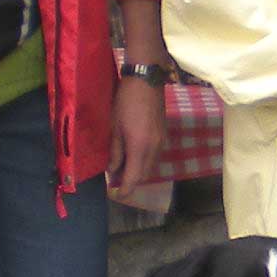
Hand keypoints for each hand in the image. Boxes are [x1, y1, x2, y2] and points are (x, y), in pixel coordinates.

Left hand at [107, 75, 164, 200]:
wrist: (146, 81)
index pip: (134, 177)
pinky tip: (134, 156)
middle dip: (131, 182)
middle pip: (144, 175)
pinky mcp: (164, 136)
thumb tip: (112, 170)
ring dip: (138, 172)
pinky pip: (155, 157)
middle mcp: (154, 149)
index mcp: (140, 147)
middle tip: (115, 181)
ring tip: (122, 169)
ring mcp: (162, 142)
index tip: (117, 195)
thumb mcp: (115, 127)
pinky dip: (144, 162)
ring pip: (151, 166)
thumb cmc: (126, 101)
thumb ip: (115, 151)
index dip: (126, 189)